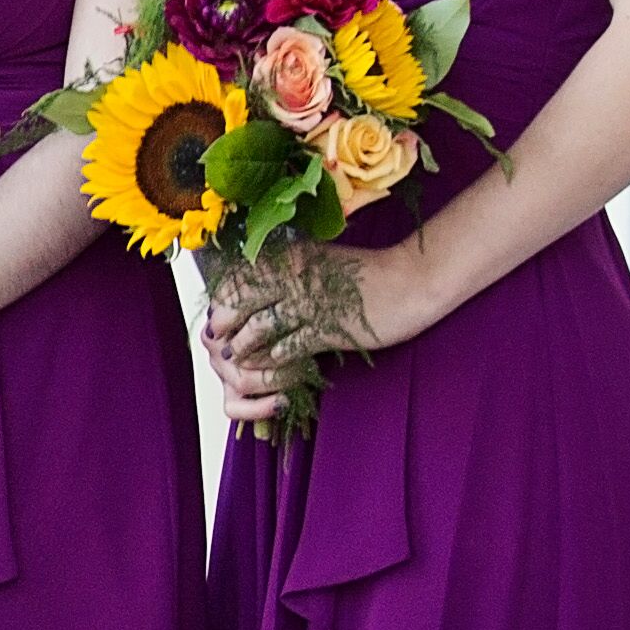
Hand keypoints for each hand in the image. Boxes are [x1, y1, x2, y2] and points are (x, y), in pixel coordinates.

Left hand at [200, 241, 409, 408]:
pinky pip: (286, 351)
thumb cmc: (366, 275)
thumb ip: (288, 273)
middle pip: (236, 304)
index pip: (235, 278)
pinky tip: (272, 373)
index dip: (221, 301)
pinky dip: (273, 366)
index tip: (217, 318)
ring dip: (243, 351)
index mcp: (288, 256)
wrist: (412, 281)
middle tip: (219, 346)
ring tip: (237, 363)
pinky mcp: (326, 329)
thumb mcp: (319, 264)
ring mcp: (308, 303)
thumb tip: (256, 291)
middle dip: (224, 328)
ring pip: (255, 331)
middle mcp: (291, 276)